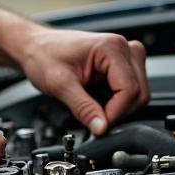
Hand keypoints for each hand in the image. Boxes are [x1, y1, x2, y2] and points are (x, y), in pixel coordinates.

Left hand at [12, 26, 148, 134]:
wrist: (35, 46)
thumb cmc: (43, 55)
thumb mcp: (60, 84)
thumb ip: (83, 108)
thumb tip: (101, 128)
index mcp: (111, 47)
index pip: (130, 90)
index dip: (116, 113)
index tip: (99, 125)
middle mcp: (123, 47)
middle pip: (139, 93)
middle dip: (119, 111)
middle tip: (95, 119)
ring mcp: (125, 55)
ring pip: (138, 93)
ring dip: (119, 106)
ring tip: (92, 103)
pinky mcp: (122, 64)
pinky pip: (131, 89)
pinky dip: (117, 101)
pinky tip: (98, 97)